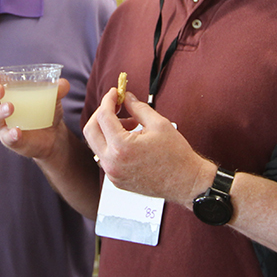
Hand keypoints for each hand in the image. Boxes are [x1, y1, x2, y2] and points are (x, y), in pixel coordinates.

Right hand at [0, 68, 70, 160]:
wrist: (53, 135)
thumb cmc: (44, 110)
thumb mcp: (52, 97)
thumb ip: (57, 89)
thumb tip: (63, 84)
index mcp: (7, 93)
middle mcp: (0, 108)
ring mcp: (4, 125)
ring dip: (0, 111)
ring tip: (11, 107)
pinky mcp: (10, 140)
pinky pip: (6, 137)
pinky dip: (11, 134)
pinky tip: (17, 131)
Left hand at [84, 89, 213, 204]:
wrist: (186, 183)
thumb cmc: (177, 156)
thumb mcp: (158, 123)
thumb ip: (137, 107)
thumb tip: (125, 97)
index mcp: (121, 147)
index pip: (103, 116)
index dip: (108, 100)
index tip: (115, 93)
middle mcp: (112, 163)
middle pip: (91, 130)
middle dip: (101, 114)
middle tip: (115, 106)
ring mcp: (113, 174)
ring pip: (96, 144)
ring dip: (107, 130)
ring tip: (130, 124)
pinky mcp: (116, 181)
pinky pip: (105, 157)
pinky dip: (112, 144)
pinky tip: (130, 139)